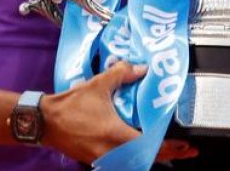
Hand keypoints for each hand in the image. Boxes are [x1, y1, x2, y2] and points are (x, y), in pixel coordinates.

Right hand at [41, 61, 197, 163]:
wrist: (43, 120)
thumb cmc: (69, 106)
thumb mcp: (97, 85)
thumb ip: (121, 74)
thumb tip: (141, 68)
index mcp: (115, 135)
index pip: (150, 146)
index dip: (171, 148)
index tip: (186, 147)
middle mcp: (111, 151)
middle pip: (147, 160)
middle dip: (168, 155)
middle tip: (186, 150)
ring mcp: (102, 158)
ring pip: (134, 163)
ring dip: (151, 157)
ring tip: (168, 150)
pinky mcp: (94, 159)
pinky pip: (120, 162)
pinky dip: (134, 158)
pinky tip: (139, 150)